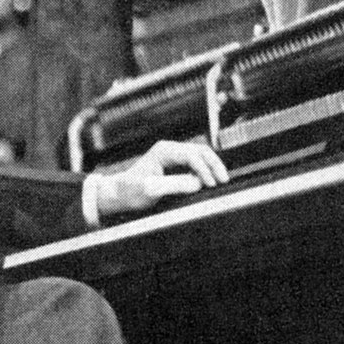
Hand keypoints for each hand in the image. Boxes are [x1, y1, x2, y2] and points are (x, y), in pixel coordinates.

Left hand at [96, 140, 227, 218]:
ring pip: (200, 156)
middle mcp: (169, 150)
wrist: (119, 194)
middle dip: (214, 164)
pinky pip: (195, 163)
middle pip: (200, 151)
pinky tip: (211, 181)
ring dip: (212, 167)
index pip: (191, 155)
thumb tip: (197, 183)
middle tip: (224, 180)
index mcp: (163, 151)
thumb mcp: (150, 190)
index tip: (211, 184)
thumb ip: (174, 185)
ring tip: (221, 181)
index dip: (204, 169)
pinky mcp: (175, 165)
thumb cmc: (130, 191)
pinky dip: (206, 170)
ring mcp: (173, 156)